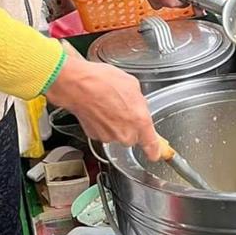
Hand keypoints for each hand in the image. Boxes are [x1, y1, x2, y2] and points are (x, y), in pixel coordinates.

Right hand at [47, 50, 161, 160]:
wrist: (77, 85)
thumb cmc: (102, 81)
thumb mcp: (131, 85)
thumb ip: (139, 102)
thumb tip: (136, 105)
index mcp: (140, 121)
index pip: (152, 146)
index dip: (156, 150)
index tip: (158, 153)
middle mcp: (125, 133)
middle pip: (132, 137)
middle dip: (130, 126)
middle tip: (123, 108)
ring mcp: (109, 136)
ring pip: (117, 134)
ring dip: (115, 122)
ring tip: (108, 103)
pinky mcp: (95, 136)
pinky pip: (104, 131)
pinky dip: (102, 122)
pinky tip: (99, 108)